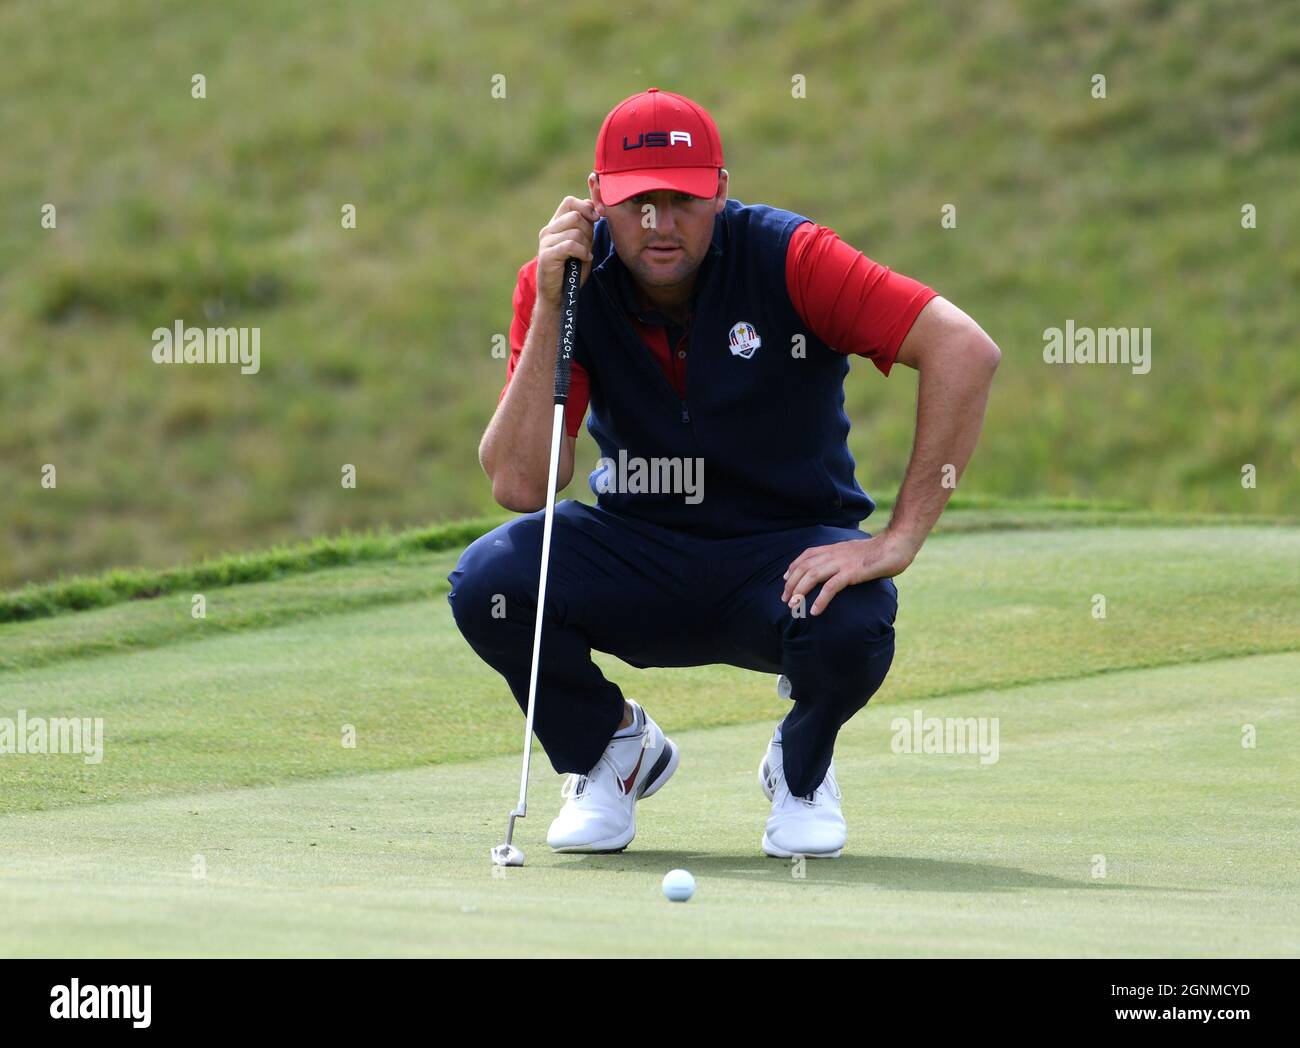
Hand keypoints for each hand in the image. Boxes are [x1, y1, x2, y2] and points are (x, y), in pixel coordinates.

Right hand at [536, 196, 598, 308]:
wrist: (558, 295)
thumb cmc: (572, 271)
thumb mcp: (583, 244)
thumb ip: (586, 227)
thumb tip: (595, 209)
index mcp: (555, 225)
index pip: (570, 202)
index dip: (586, 207)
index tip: (597, 218)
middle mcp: (548, 230)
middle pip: (576, 216)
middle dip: (589, 231)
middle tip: (588, 246)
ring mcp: (546, 242)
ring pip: (575, 231)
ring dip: (586, 245)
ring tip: (584, 256)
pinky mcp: (547, 255)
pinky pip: (570, 245)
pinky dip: (582, 252)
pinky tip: (584, 259)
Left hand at [781, 530, 917, 615]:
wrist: (897, 544)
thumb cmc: (881, 551)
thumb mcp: (856, 552)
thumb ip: (845, 558)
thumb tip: (841, 569)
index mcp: (835, 548)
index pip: (807, 555)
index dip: (794, 566)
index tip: (786, 579)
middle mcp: (835, 554)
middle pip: (805, 567)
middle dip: (792, 584)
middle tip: (786, 600)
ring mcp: (843, 563)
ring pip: (813, 575)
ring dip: (800, 591)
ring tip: (793, 606)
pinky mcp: (852, 573)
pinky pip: (831, 587)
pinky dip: (820, 600)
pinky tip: (815, 611)